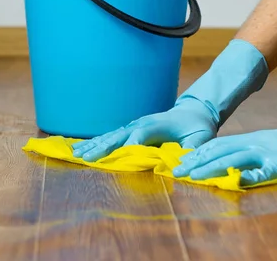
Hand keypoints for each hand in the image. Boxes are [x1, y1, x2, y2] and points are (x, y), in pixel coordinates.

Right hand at [72, 39, 269, 162]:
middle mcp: (141, 124)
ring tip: (75, 154)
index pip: (139, 135)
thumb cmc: (198, 126)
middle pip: (118, 135)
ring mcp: (134, 126)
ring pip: (110, 136)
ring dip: (93, 145)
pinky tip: (81, 150)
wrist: (194, 110)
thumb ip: (192, 149)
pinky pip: (111, 137)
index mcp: (156, 125)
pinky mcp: (130, 130)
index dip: (129, 146)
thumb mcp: (201, 137)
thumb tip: (182, 165)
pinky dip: (96, 143)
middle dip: (101, 147)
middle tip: (85, 158)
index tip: (117, 158)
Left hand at [172, 122, 276, 185]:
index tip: (179, 164)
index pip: (219, 145)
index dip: (197, 155)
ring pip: (237, 158)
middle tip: (177, 172)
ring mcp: (273, 150)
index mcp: (253, 139)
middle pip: (222, 151)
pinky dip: (253, 175)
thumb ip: (250, 153)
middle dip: (197, 162)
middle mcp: (258, 142)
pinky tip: (239, 182)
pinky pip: (269, 169)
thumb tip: (226, 164)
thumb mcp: (270, 146)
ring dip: (214, 168)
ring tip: (196, 177)